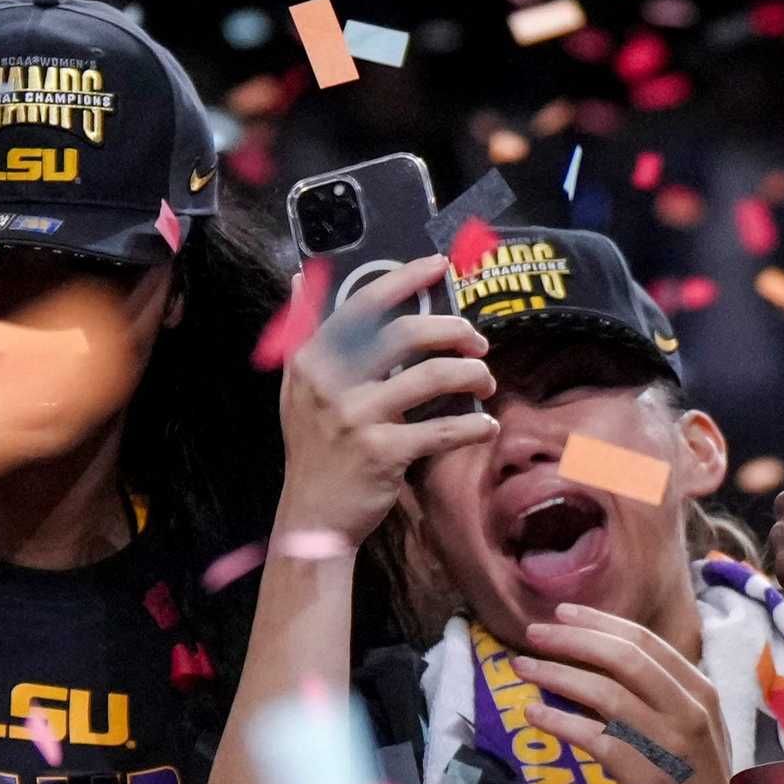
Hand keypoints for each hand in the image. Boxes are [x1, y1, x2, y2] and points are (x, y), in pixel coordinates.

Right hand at [278, 257, 495, 543]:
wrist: (312, 515)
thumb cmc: (314, 446)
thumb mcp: (297, 387)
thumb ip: (302, 333)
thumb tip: (299, 277)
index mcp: (313, 359)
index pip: (362, 305)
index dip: (404, 279)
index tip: (439, 267)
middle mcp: (331, 383)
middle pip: (406, 334)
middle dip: (453, 331)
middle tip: (477, 342)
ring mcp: (357, 418)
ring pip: (432, 377)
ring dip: (472, 375)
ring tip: (486, 382)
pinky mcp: (383, 453)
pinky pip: (443, 429)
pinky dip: (474, 426)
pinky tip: (486, 426)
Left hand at [504, 606, 733, 783]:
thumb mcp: (692, 731)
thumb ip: (659, 698)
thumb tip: (598, 667)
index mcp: (700, 692)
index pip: (645, 642)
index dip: (600, 623)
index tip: (562, 614)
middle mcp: (688, 710)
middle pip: (623, 659)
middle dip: (573, 640)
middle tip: (533, 633)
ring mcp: (670, 744)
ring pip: (605, 694)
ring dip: (557, 675)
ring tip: (523, 668)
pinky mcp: (648, 778)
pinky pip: (596, 739)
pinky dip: (561, 722)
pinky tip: (534, 715)